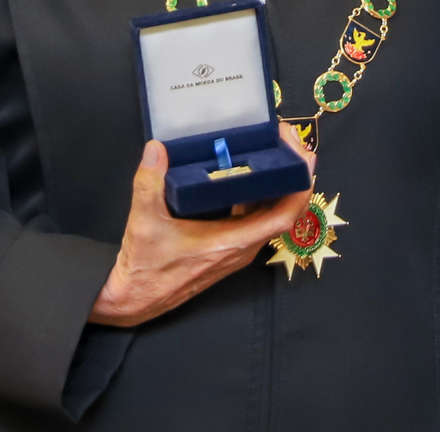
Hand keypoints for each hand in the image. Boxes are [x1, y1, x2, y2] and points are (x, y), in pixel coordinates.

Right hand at [89, 122, 314, 326]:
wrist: (136, 299)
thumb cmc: (144, 268)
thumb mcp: (144, 222)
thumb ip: (149, 182)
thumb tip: (156, 148)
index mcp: (233, 242)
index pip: (285, 216)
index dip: (300, 186)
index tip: (303, 156)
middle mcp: (242, 246)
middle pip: (284, 210)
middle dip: (292, 175)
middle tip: (288, 141)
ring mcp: (237, 248)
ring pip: (270, 214)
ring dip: (277, 185)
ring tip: (273, 150)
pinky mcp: (228, 247)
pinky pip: (254, 218)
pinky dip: (258, 195)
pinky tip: (247, 173)